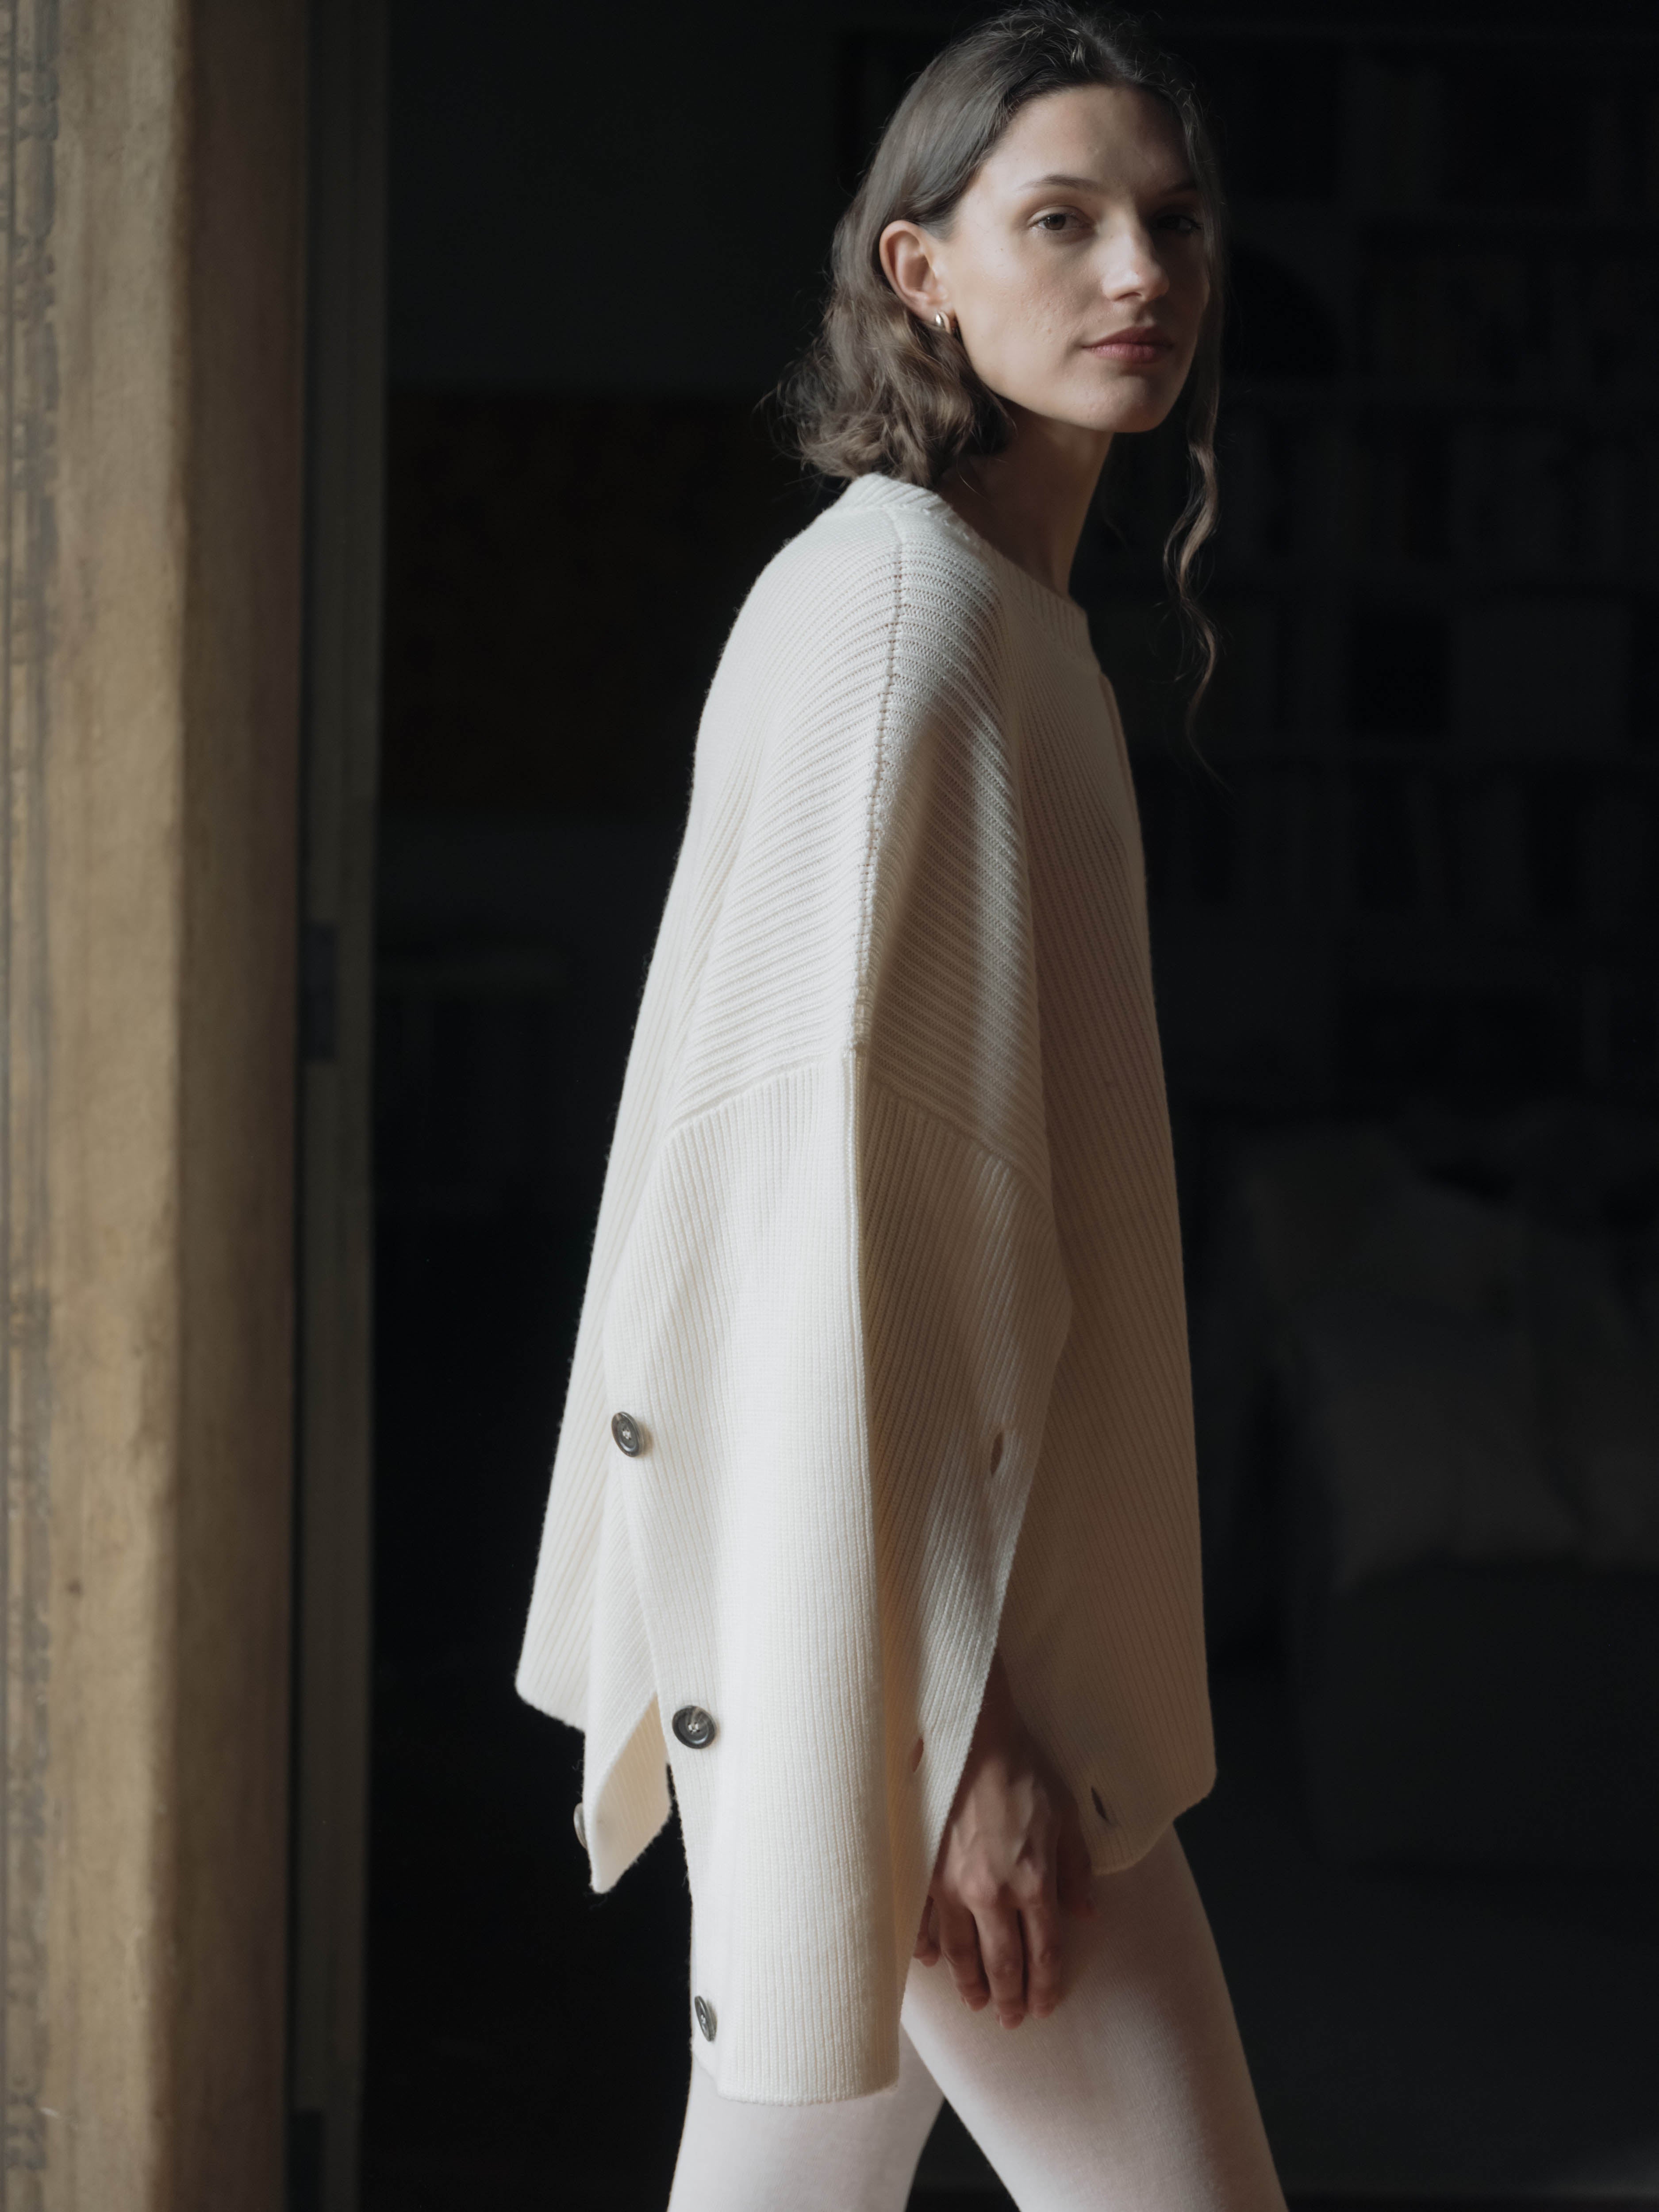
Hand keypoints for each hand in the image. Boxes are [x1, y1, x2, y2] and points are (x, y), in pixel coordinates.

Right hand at [913, 1651, 1095, 2027]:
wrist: (970, 1736)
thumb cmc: (1021, 1771)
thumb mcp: (1065, 1816)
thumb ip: (1076, 1870)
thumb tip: (1086, 1915)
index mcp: (1035, 1883)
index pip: (1043, 1953)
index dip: (1044, 1986)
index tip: (1043, 2007)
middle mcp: (994, 1894)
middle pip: (1002, 1963)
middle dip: (1009, 1997)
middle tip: (1009, 2018)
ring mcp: (952, 1886)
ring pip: (962, 1952)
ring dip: (970, 1983)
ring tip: (976, 2001)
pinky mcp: (923, 1871)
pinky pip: (923, 1922)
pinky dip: (928, 1948)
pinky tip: (932, 1963)